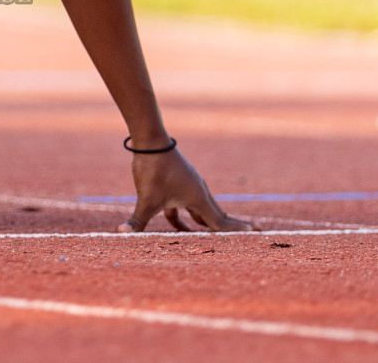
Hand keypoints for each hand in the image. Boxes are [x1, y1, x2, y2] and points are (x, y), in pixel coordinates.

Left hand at [118, 148, 256, 232]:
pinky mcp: (179, 183)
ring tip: (216, 236)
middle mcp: (198, 192)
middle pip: (218, 215)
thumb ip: (136, 221)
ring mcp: (190, 186)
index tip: (257, 232)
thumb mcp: (145, 199)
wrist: (150, 141)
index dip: (237, 230)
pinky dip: (187, 217)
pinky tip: (179, 226)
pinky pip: (187, 205)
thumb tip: (120, 233)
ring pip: (203, 210)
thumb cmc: (153, 170)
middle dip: (231, 226)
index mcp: (197, 199)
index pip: (220, 222)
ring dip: (207, 223)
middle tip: (253, 231)